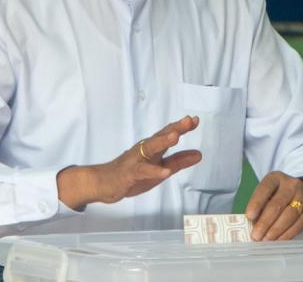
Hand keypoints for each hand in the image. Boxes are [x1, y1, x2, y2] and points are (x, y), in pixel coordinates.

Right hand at [57, 116, 201, 209]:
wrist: (103, 183)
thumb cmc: (132, 174)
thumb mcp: (160, 169)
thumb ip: (178, 162)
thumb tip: (199, 154)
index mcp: (152, 148)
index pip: (168, 134)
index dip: (182, 127)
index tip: (195, 119)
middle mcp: (144, 150)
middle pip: (161, 136)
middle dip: (175, 128)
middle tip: (189, 121)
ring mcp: (135, 160)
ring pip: (150, 149)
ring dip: (163, 142)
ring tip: (176, 137)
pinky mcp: (128, 173)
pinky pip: (141, 171)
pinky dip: (153, 171)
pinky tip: (165, 172)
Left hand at [245, 172, 302, 240]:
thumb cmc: (281, 195)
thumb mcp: (270, 192)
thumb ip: (261, 205)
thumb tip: (252, 224)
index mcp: (276, 178)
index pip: (265, 189)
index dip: (256, 203)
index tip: (249, 216)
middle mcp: (291, 186)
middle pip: (277, 205)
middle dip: (265, 222)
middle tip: (256, 235)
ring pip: (288, 216)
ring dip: (275, 231)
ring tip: (265, 240)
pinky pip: (297, 226)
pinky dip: (286, 235)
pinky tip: (277, 240)